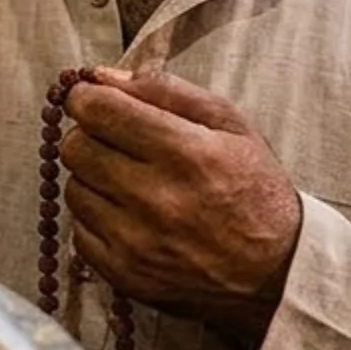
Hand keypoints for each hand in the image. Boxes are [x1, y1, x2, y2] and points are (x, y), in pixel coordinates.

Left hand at [59, 67, 304, 349]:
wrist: (276, 272)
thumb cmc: (255, 190)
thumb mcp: (231, 125)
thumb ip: (167, 90)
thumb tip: (103, 76)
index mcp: (186, 153)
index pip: (99, 110)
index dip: (86, 97)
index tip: (91, 98)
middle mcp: (156, 198)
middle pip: (76, 147)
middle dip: (88, 134)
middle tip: (113, 139)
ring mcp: (136, 241)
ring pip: (73, 188)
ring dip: (92, 177)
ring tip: (128, 181)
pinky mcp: (124, 273)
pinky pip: (79, 231)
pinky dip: (96, 218)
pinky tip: (127, 215)